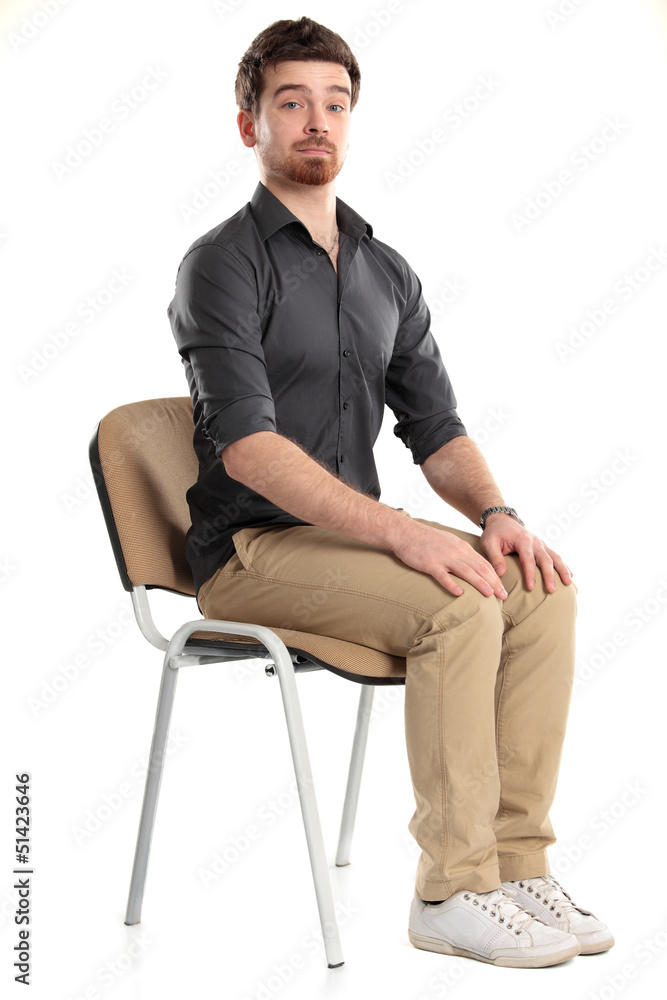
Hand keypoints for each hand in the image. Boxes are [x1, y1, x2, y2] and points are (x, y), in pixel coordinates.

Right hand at [392, 520, 508, 598]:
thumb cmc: (427, 540)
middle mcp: (456, 552)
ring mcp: (443, 558)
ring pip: (466, 571)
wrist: (406, 532)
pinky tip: (459, 593)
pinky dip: (452, 584)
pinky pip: (442, 576)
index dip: (496, 577)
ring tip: (490, 594)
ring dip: (479, 583)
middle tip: (504, 596)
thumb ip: (461, 554)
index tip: (503, 589)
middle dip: (494, 582)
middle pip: (479, 568)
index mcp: (462, 547)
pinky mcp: (430, 564)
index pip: (484, 563)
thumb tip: (474, 567)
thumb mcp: (449, 542)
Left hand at [480, 513, 572, 592]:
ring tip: (568, 583)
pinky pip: (555, 556)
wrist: (502, 521)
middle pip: (545, 559)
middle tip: (551, 590)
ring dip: (562, 570)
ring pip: (555, 557)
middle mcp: (535, 541)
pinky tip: (570, 575)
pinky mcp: (543, 547)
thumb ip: (495, 558)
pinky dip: (564, 565)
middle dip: (549, 575)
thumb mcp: (489, 543)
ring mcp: (541, 544)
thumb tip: (501, 574)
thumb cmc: (494, 533)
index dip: (530, 574)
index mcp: (522, 540)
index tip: (531, 588)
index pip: (528, 559)